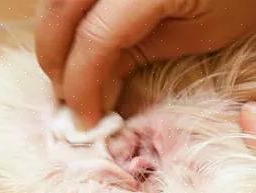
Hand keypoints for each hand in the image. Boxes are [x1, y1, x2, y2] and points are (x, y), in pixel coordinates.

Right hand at [35, 0, 255, 124]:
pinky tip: (78, 37)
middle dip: (54, 59)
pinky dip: (68, 13)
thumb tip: (96, 89)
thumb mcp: (201, 36)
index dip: (80, 84)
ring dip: (55, 33)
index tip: (82, 120)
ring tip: (68, 71)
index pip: (93, 39)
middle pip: (59, 10)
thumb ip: (139, 57)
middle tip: (66, 99)